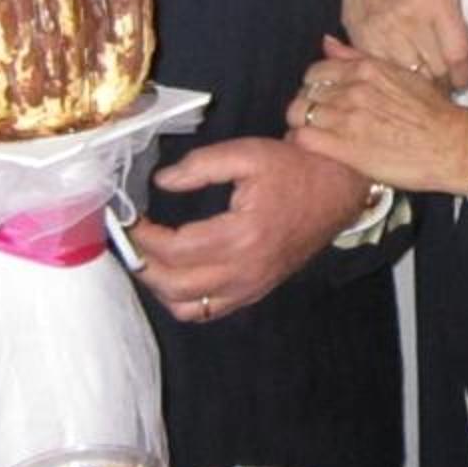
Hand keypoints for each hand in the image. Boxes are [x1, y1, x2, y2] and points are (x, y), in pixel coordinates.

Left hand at [132, 135, 373, 323]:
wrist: (336, 190)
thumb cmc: (293, 170)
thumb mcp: (246, 154)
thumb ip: (200, 166)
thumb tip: (162, 181)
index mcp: (242, 234)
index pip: (177, 249)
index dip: (145, 237)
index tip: (131, 220)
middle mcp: (246, 269)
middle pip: (174, 285)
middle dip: (143, 264)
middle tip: (131, 241)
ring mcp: (251, 286)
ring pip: (187, 307)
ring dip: (159, 287)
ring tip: (149, 259)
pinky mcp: (255, 292)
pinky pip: (209, 312)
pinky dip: (184, 300)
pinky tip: (176, 275)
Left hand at [289, 36, 467, 195]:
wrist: (452, 145)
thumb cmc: (434, 114)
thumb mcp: (400, 75)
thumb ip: (359, 59)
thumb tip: (328, 43)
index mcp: (365, 70)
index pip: (316, 71)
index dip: (314, 86)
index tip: (322, 97)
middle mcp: (352, 90)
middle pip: (304, 92)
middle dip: (306, 105)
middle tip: (317, 118)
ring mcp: (346, 117)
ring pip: (298, 113)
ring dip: (301, 124)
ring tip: (314, 134)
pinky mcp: (343, 146)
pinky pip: (302, 138)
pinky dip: (300, 142)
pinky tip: (313, 148)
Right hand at [342, 0, 467, 90]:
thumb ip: (457, 20)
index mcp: (435, 1)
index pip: (456, 55)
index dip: (464, 76)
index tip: (464, 80)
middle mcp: (410, 18)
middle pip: (435, 71)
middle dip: (445, 81)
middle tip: (446, 81)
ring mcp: (384, 31)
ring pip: (410, 76)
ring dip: (420, 81)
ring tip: (425, 78)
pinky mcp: (362, 39)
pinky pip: (386, 70)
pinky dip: (396, 75)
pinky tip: (401, 70)